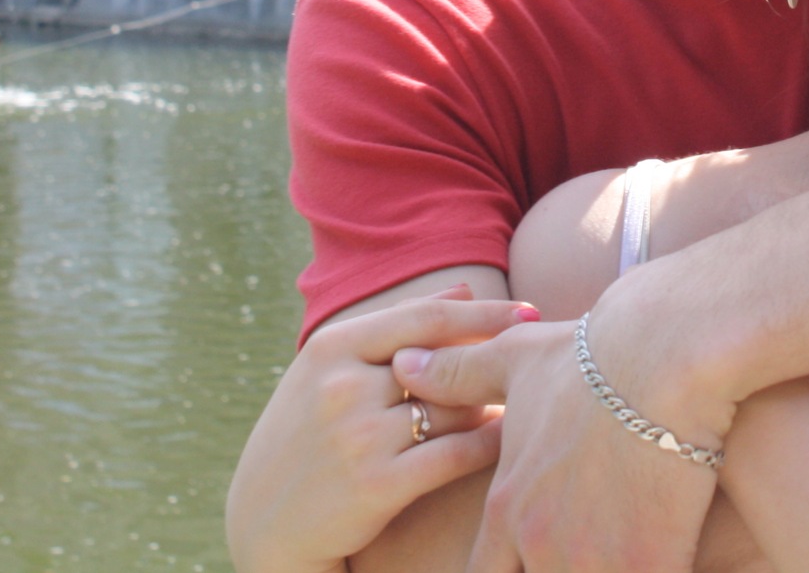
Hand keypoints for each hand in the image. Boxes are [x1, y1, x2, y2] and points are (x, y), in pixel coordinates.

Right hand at [226, 286, 530, 572]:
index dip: (484, 313)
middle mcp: (341, 386)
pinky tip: (511, 438)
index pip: (424, 317)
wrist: (265, 520)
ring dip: (492, 405)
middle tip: (543, 357)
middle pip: (445, 364)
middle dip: (496, 363)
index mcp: (330, 347)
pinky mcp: (376, 484)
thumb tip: (464, 288)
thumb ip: (395, 328)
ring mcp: (357, 435)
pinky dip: (490, 443)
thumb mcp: (331, 370)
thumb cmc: (309, 435)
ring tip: (524, 401)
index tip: (529, 311)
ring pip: (454, 408)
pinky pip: (455, 454)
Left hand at [396, 297, 722, 572]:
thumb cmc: (590, 356)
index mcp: (507, 507)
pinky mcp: (646, 563)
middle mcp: (539, 542)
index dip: (505, 571)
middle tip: (574, 553)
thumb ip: (457, 375)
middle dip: (549, 572)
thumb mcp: (514, 359)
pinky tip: (660, 556)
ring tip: (613, 556)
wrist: (663, 358)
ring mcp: (592, 559)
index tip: (525, 557)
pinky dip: (649, 572)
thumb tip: (406, 366)